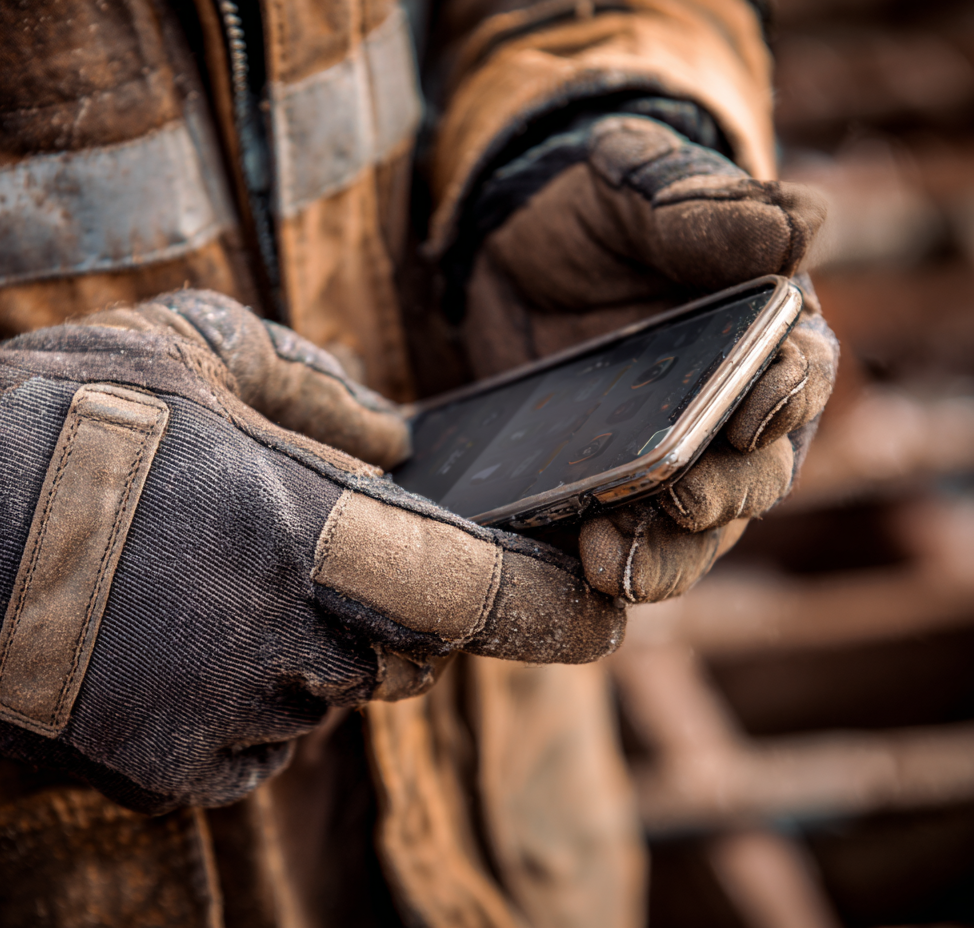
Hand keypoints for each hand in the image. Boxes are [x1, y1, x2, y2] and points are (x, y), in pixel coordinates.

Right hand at [0, 291, 623, 811]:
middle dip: (392, 610)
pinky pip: (264, 744)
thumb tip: (402, 438)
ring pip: (331, 696)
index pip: (476, 595)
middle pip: (405, 652)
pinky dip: (252, 697)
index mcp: (300, 530)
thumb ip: (321, 388)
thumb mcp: (196, 348)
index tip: (604, 619)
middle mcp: (280, 641)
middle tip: (310, 550)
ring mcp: (224, 717)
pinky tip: (178, 635)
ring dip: (309, 648)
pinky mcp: (172, 769)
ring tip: (214, 580)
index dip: (554, 613)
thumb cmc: (67, 418)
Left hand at [466, 114, 838, 602]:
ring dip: (665, 555)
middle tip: (684, 503)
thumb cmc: (593, 210)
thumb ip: (702, 209)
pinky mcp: (607, 491)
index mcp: (766, 338)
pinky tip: (574, 565)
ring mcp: (670, 462)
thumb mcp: (634, 187)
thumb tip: (799, 229)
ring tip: (613, 558)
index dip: (785, 398)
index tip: (753, 414)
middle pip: (753, 475)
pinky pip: (620, 544)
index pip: (799, 377)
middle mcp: (731, 415)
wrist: (509, 250)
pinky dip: (605, 564)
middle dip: (724, 495)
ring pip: (694, 531)